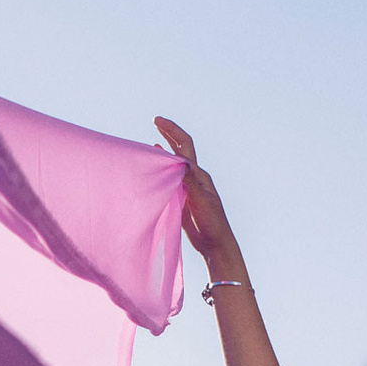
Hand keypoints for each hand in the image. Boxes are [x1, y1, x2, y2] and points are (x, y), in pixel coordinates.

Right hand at [152, 117, 241, 271]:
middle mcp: (193, 178)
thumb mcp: (201, 200)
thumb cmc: (212, 223)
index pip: (184, 146)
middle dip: (169, 135)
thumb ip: (190, 182)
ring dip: (163, 153)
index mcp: (198, 175)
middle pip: (180, 150)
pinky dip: (160, 173)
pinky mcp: (181, 201)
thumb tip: (179, 161)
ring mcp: (186, 189)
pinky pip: (169, 182)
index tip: (158, 121)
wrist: (215, 244)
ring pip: (173, 166)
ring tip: (151, 144)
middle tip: (156, 122)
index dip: (172, 131)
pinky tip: (154, 172)